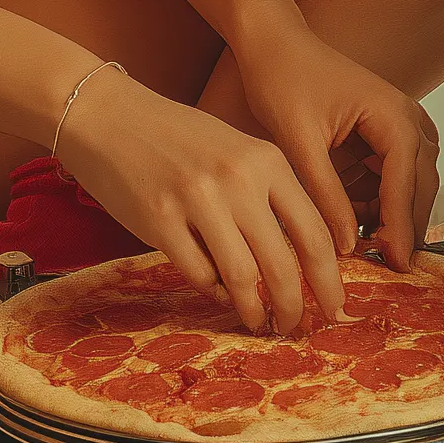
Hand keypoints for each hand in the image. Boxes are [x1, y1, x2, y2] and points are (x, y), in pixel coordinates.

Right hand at [55, 67, 350, 334]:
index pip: (314, 233)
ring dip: (254, 310)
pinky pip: (198, 273)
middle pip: (283, 264)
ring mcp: (198, 199)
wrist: (108, 114)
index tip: (335, 308)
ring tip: (259, 323)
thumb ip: (267, 197)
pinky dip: (212, 291)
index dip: (329, 281)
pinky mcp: (159, 220)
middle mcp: (238, 179)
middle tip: (296, 328)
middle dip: (295, 307)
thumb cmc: (175, 136)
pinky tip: (216, 293)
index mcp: (267, 160)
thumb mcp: (236, 151)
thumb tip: (296, 263)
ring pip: (242, 277)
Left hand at [230, 23, 439, 271]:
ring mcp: (397, 125)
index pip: (406, 181)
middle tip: (388, 266)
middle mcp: (405, 119)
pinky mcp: (381, 133)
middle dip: (404, 225)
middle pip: (419, 185)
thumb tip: (346, 242)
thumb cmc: (284, 75)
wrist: (272, 43)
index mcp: (392, 115)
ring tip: (368, 246)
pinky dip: (377, 200)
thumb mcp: (299, 141)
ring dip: (392, 214)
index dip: (402, 226)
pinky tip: (354, 219)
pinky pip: (390, 175)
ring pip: (409, 183)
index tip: (398, 262)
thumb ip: (325, 193)